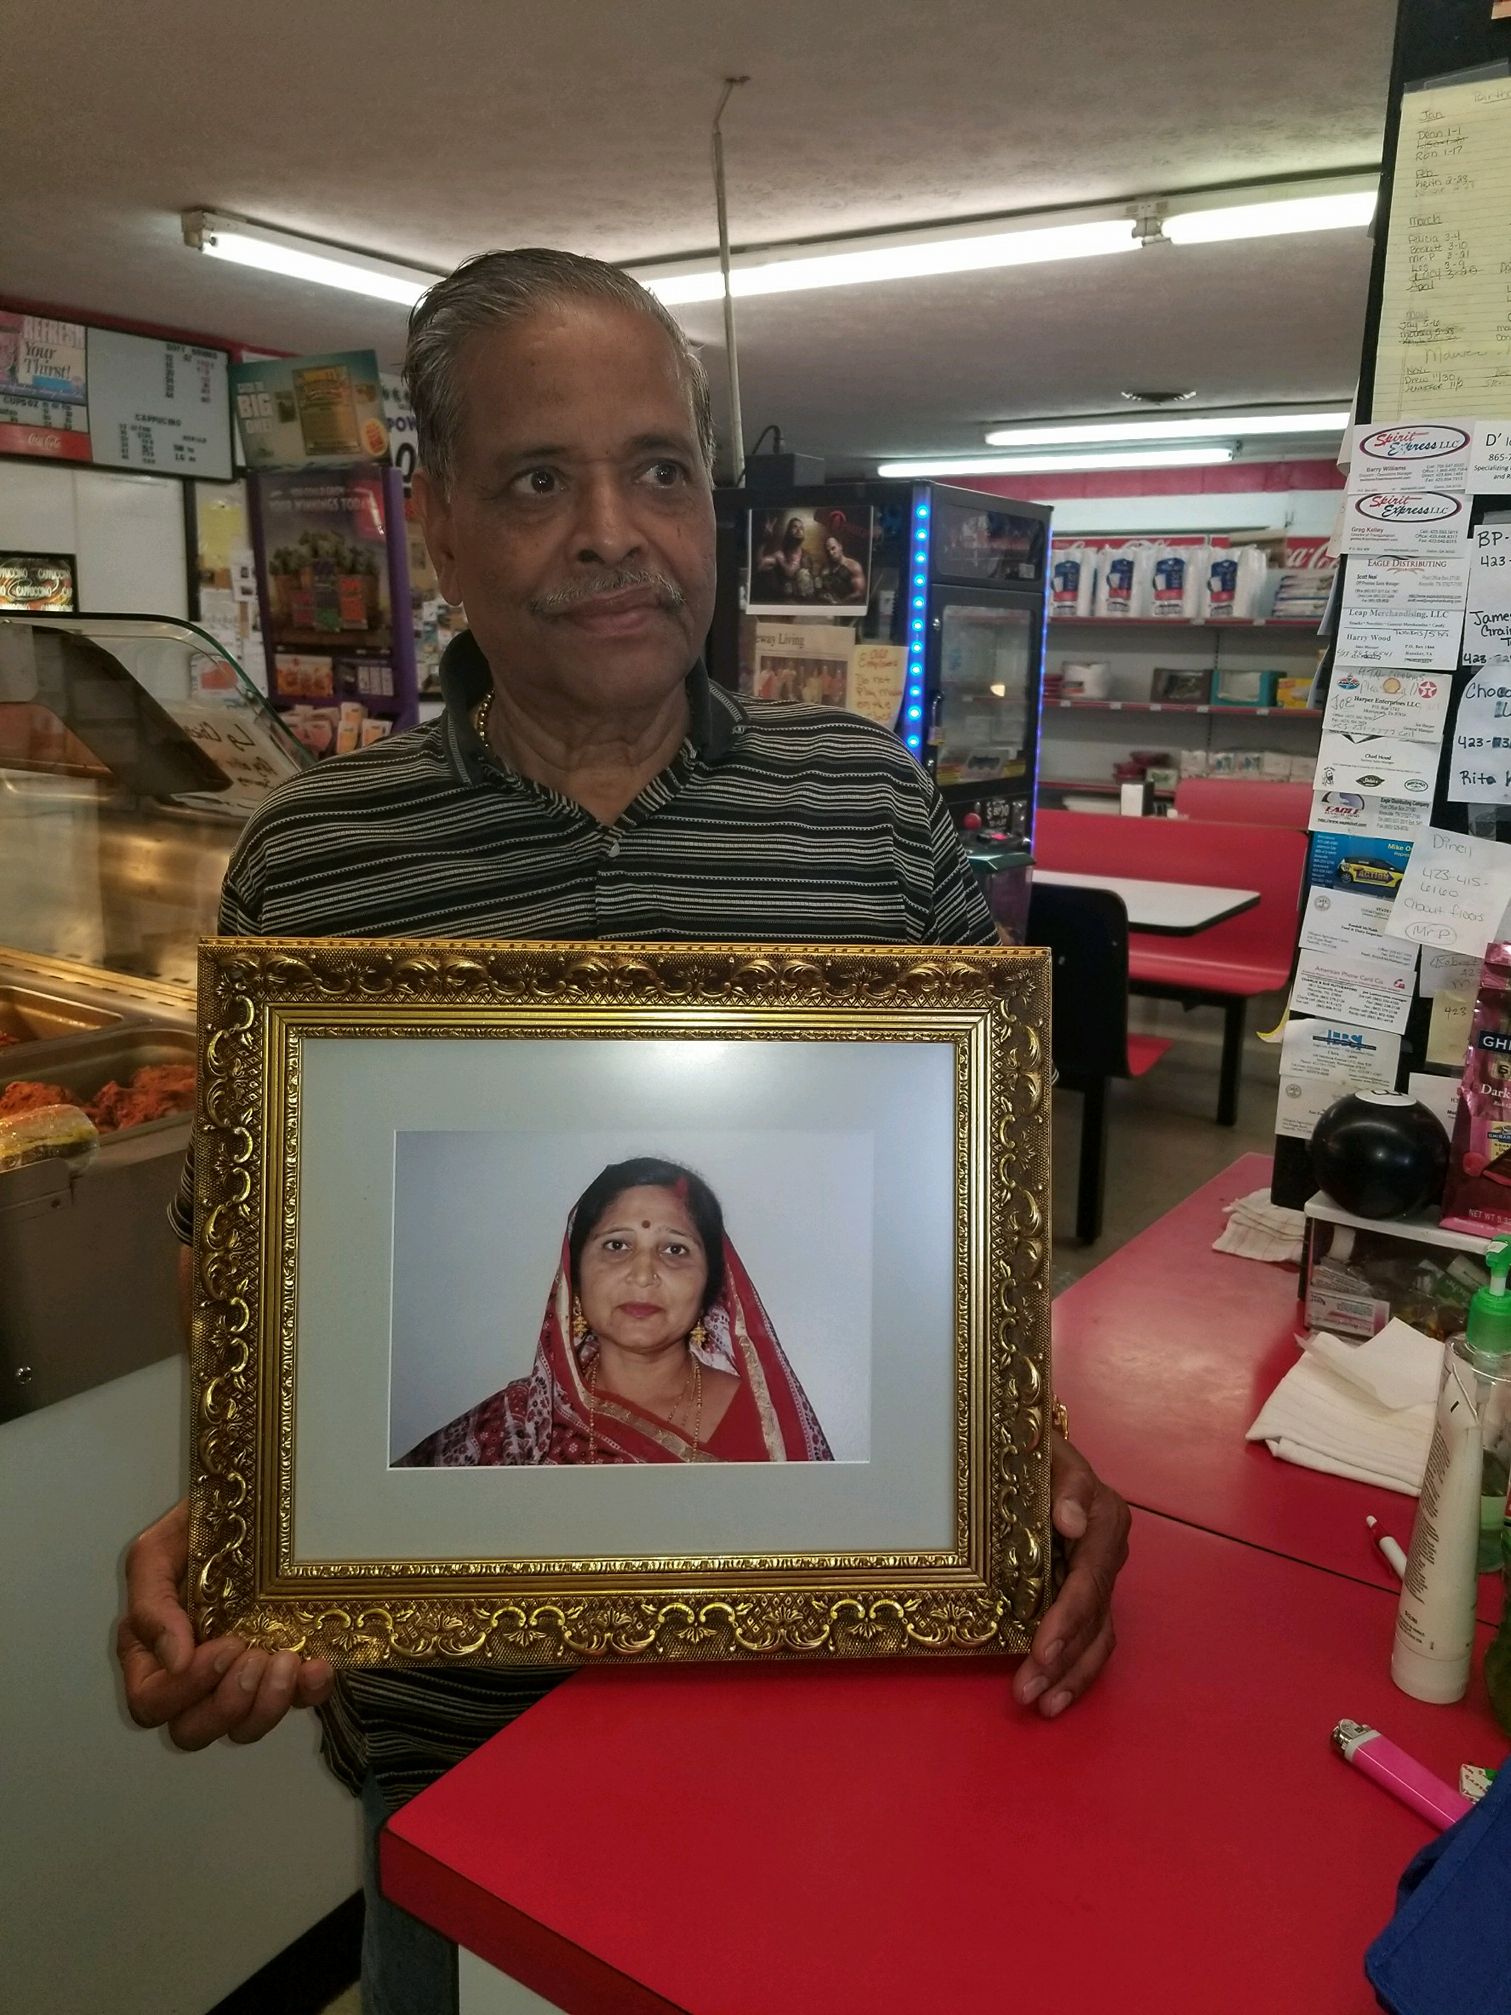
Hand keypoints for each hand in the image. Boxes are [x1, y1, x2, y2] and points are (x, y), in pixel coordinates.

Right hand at [117, 1498, 332, 1748]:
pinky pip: (299, 1703)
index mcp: (153, 1654)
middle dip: (227, 1705)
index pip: (151, 1704)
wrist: (259, 1501)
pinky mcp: (288, 1670)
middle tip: (255, 1656)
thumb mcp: (157, 1552)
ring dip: (267, 1704)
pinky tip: (318, 1666)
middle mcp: (194, 1677)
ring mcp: (242, 1676)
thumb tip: (174, 1660)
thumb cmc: (199, 1527)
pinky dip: (310, 1693)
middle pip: (193, 1731)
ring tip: (286, 1659)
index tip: (225, 1646)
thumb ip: (151, 1604)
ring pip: (244, 1728)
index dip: (184, 1690)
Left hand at [1013, 1432, 1129, 1718]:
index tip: (1043, 1647)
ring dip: (1070, 1676)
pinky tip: (1053, 1697)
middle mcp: (1109, 1553)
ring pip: (1097, 1637)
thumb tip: (1072, 1521)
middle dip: (1063, 1657)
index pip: (1090, 1577)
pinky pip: (1092, 1639)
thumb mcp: (1048, 1449)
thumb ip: (1066, 1483)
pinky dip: (1076, 1671)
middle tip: (1029, 1690)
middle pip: (1093, 1616)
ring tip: (1040, 1705)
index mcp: (1106, 1517)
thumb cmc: (1037, 1446)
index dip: (1068, 1616)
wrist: (1037, 1447)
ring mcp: (1101, 1578)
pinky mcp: (1087, 1595)